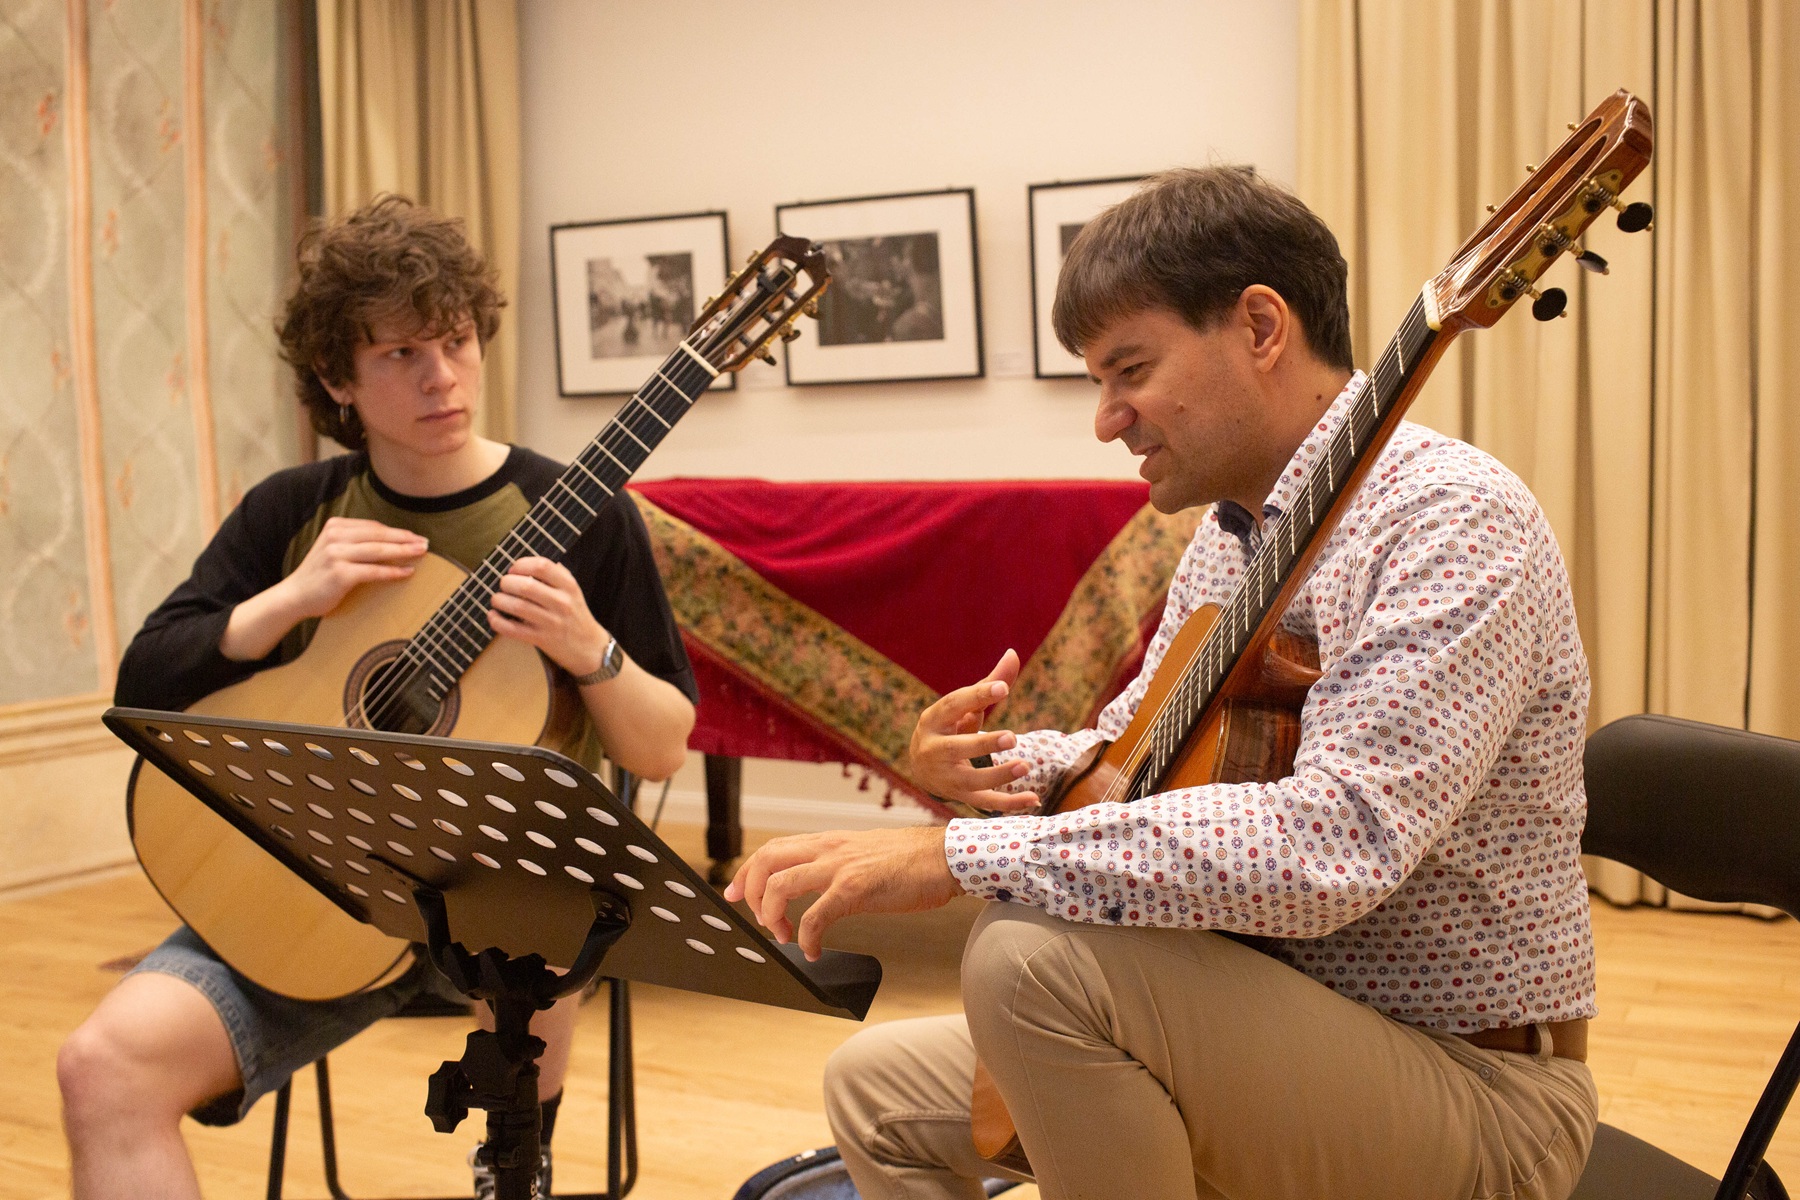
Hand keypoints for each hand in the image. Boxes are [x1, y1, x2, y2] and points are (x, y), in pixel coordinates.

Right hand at [277, 517, 427, 620]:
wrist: (295, 596)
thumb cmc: (320, 574)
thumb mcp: (334, 549)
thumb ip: (355, 541)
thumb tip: (391, 540)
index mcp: (335, 526)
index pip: (373, 527)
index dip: (396, 532)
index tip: (414, 536)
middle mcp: (335, 536)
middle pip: (378, 535)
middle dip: (405, 538)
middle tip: (425, 542)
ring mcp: (336, 554)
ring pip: (378, 550)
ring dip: (403, 551)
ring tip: (421, 553)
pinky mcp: (340, 573)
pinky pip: (373, 571)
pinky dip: (392, 571)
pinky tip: (407, 572)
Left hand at [488, 556, 608, 675]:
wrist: (588, 647)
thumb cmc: (575, 615)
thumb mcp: (573, 591)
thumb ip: (556, 575)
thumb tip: (527, 563)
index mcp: (569, 586)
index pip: (542, 566)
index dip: (521, 565)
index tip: (513, 570)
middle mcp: (561, 603)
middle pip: (526, 586)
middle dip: (506, 583)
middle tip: (504, 585)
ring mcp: (551, 622)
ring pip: (517, 607)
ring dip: (499, 600)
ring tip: (497, 599)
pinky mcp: (541, 639)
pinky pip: (513, 630)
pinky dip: (497, 622)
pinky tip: (493, 616)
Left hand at [723, 826, 962, 960]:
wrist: (945, 857)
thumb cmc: (911, 860)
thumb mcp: (863, 853)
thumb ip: (837, 864)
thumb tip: (816, 883)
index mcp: (828, 842)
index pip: (771, 848)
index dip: (745, 872)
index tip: (733, 895)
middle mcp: (828, 849)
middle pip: (764, 862)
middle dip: (748, 894)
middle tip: (757, 921)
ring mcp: (840, 867)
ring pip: (779, 886)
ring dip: (771, 917)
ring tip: (785, 937)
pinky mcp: (855, 888)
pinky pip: (815, 917)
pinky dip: (806, 938)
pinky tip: (813, 950)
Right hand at [907, 649, 1040, 812]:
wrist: (920, 767)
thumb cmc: (949, 727)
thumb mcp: (962, 706)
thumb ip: (989, 684)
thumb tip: (1014, 653)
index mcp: (933, 719)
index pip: (954, 705)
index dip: (977, 695)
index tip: (1003, 687)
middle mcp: (934, 749)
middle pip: (956, 748)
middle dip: (983, 744)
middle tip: (1012, 737)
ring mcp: (946, 776)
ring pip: (971, 780)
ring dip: (998, 776)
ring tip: (1025, 766)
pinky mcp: (960, 796)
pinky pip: (985, 803)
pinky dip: (1009, 804)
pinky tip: (1034, 800)